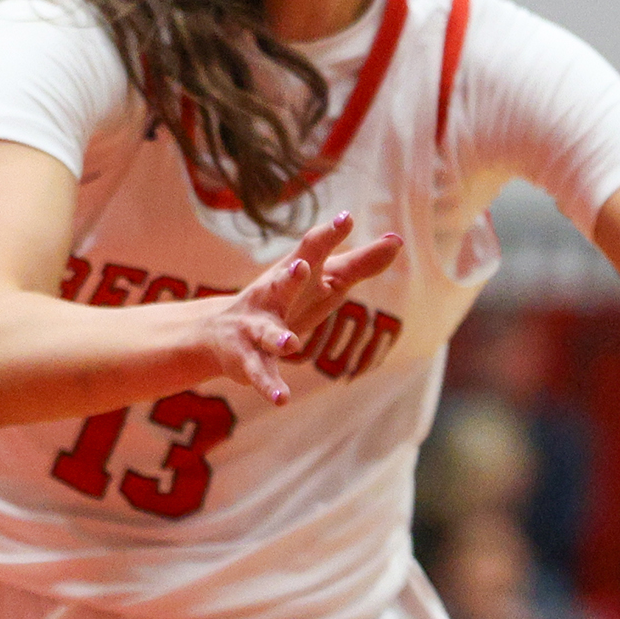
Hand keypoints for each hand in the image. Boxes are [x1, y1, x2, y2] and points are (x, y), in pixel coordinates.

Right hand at [201, 212, 402, 405]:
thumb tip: (397, 240)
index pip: (312, 249)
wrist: (221, 333)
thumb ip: (360, 263)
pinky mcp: (249, 358)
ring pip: (268, 333)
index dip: (329, 234)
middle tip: (302, 266)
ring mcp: (258, 327)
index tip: (346, 218)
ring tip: (292, 344)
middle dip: (291, 276)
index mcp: (294, 274)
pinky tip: (281, 399)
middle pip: (283, 283)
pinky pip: (261, 373)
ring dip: (279, 337)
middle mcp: (273, 295)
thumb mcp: (325, 281)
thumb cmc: (288, 300)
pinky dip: (270, 386)